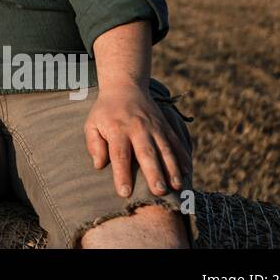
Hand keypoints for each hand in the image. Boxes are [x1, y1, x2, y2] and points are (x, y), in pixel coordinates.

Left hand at [84, 84, 191, 198]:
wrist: (125, 87)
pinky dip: (182, 156)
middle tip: (159, 191)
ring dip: (172, 168)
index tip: (124, 192)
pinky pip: (176, 142)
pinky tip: (187, 171)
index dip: (122, 174)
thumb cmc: (106, 112)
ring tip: (177, 186)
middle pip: (146, 153)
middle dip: (153, 173)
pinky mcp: (165, 126)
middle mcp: (138, 128)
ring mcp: (154, 127)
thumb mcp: (92, 124)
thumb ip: (94, 144)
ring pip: (165, 149)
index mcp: (117, 129)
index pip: (119, 154)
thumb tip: (98, 165)